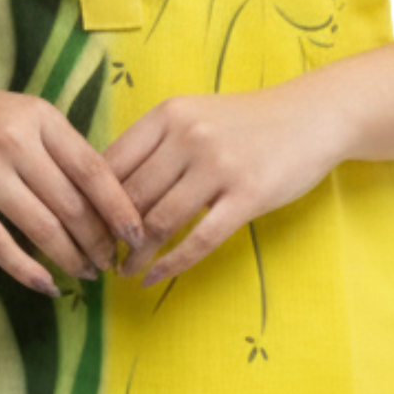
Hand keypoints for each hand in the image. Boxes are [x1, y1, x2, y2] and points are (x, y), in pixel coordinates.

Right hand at [0, 70, 147, 298]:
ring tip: (86, 273)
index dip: (119, 207)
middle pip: (72, 204)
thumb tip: (109, 198)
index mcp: (40, 118)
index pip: (93, 169)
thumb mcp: (25, 115)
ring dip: (70, 258)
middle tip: (110, 262)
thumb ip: (61, 148)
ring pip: (42, 228)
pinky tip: (47, 284)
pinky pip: (0, 244)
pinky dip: (28, 270)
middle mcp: (15, 142)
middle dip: (98, 241)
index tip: (137, 234)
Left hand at [100, 82, 346, 286]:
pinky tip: (153, 278)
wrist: (312, 115)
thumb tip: (104, 188)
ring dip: (135, 253)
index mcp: (168, 115)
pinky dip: (170, 264)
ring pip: (160, 222)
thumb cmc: (245, 121)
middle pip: (131, 197)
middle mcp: (190, 137)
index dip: (91, 201)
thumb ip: (154, 145)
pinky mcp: (248, 196)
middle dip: (109, 233)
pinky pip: (199, 240)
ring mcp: (220, 167)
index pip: (112, 163)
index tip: (82, 226)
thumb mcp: (194, 115)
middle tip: (98, 255)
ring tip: (123, 269)